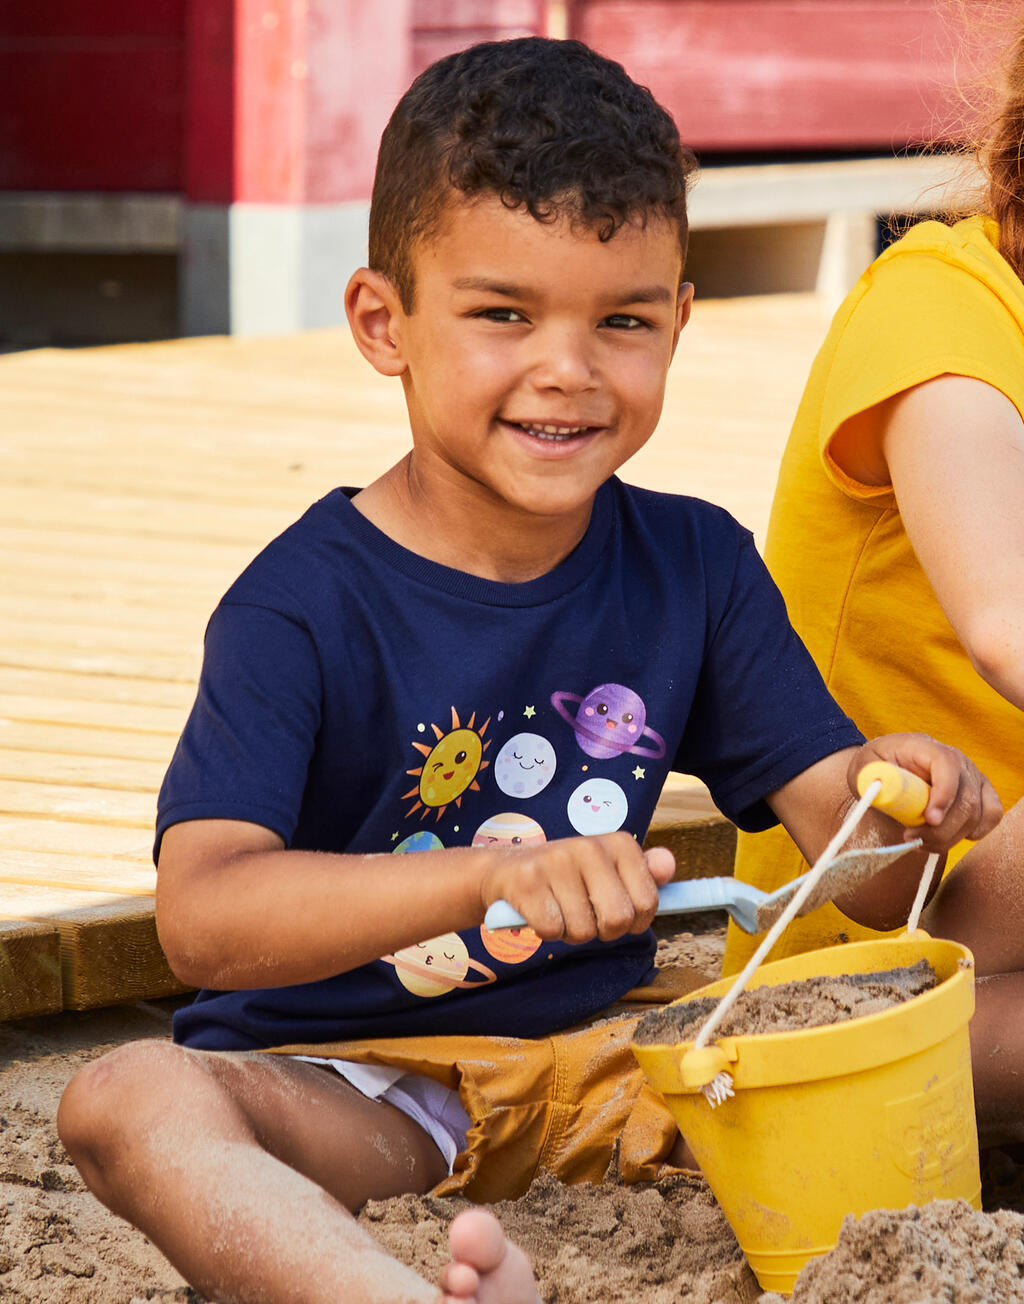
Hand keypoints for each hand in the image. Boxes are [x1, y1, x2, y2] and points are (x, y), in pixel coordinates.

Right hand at [478, 833, 675, 944]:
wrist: (506, 870)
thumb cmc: (568, 877)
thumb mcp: (609, 871)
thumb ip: (644, 873)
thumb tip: (668, 864)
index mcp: (618, 843)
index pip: (647, 903)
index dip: (634, 921)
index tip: (615, 910)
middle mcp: (589, 846)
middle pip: (617, 920)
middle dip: (602, 931)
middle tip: (586, 915)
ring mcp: (556, 861)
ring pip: (583, 931)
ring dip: (571, 932)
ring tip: (559, 909)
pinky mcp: (527, 881)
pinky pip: (552, 930)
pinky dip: (546, 932)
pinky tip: (539, 910)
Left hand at [850, 733, 1001, 848]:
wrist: (889, 768)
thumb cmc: (876, 767)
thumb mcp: (864, 768)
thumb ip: (871, 779)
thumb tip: (882, 793)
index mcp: (926, 747)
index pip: (947, 765)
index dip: (943, 794)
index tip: (929, 819)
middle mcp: (957, 759)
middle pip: (965, 797)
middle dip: (940, 827)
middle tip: (910, 838)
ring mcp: (972, 776)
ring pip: (976, 813)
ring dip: (948, 836)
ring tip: (919, 841)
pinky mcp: (980, 792)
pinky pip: (991, 815)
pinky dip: (973, 832)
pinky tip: (947, 837)